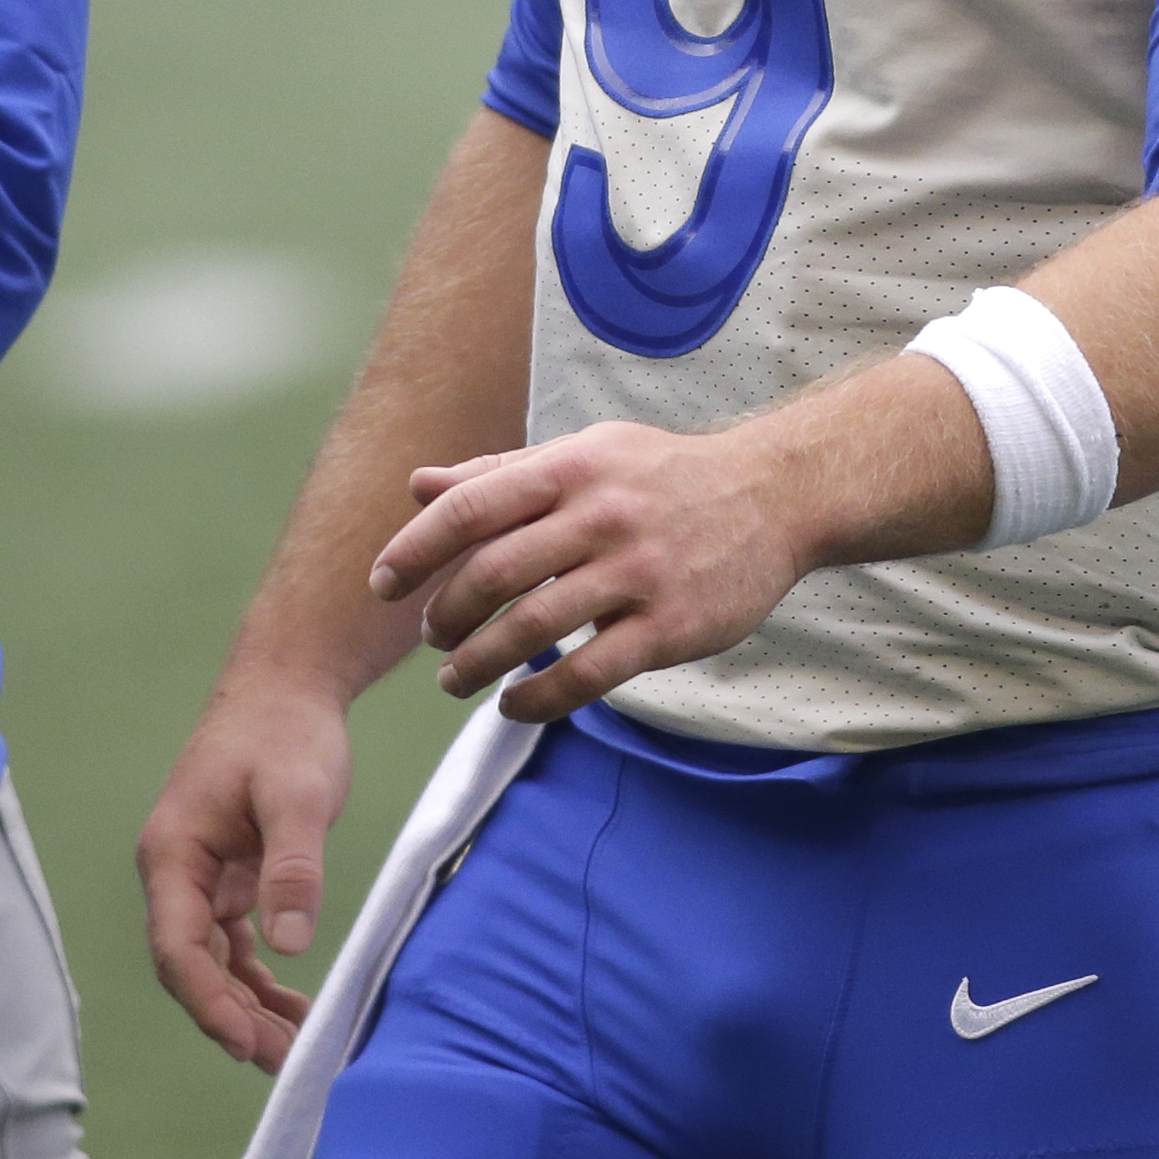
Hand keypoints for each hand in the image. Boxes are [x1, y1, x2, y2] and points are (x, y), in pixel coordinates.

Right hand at [137, 665, 351, 1069]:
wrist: (288, 682)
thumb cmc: (284, 729)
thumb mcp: (297, 794)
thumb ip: (291, 868)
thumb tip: (287, 945)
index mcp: (173, 853)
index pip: (178, 946)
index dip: (208, 1001)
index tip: (245, 1040)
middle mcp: (177, 871)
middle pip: (193, 964)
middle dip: (232, 1016)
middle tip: (283, 1058)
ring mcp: (202, 875)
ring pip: (214, 959)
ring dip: (248, 1004)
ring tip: (293, 1045)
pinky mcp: (231, 874)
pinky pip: (236, 941)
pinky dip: (259, 975)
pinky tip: (291, 1004)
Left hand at [370, 418, 824, 723]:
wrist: (776, 496)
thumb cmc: (664, 476)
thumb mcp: (586, 454)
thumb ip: (501, 475)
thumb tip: (418, 486)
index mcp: (573, 467)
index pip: (471, 507)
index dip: (415, 549)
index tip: (383, 584)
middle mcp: (602, 516)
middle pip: (492, 575)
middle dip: (444, 617)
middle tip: (432, 639)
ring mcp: (638, 573)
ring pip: (532, 631)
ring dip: (477, 665)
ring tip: (456, 680)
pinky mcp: (670, 627)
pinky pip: (587, 675)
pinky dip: (537, 698)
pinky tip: (513, 704)